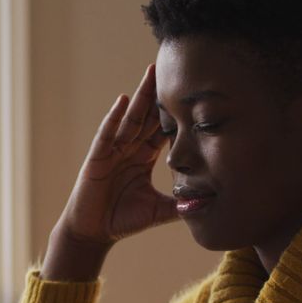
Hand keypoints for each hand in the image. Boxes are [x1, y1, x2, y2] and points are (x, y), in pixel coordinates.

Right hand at [41, 65, 175, 280]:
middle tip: (175, 69)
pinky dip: (114, 117)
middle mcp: (129, 149)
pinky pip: (107, 134)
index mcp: (144, 158)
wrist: (93, 233)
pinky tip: (123, 101)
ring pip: (130, 119)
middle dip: (160, 95)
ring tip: (152, 73)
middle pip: (149, 117)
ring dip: (141, 96)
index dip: (176, 113)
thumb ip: (180, 206)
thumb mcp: (158, 211)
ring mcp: (112, 151)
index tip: (192, 94)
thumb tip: (208, 206)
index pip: (163, 130)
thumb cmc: (123, 220)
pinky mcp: (97, 158)